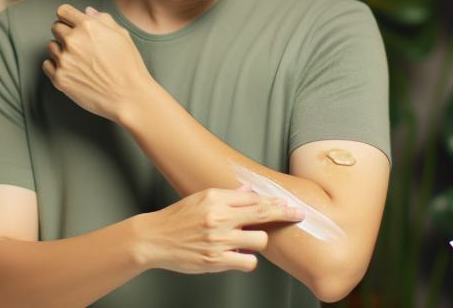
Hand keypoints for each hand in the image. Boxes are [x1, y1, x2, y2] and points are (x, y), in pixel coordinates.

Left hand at [42, 4, 153, 122]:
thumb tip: (87, 11)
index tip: (72, 24)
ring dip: (61, 50)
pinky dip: (56, 66)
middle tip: (80, 46)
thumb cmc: (128, 66)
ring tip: (79, 60)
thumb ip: (103, 19)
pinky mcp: (59, 78)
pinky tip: (72, 70)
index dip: (69, 17)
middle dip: (66, 33)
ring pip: (51, 46)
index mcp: (88, 26)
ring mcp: (64, 60)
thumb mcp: (122, 36)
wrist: (128, 96)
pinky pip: (47, 65)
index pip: (63, 11)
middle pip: (55, 27)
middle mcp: (73, 41)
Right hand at [132, 184, 306, 272]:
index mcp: (215, 199)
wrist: (154, 239)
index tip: (290, 205)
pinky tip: (238, 255)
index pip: (254, 198)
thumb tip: (249, 191)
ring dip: (257, 241)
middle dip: (284, 214)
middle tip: (298, 215)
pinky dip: (247, 259)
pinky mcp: (216, 260)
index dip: (275, 202)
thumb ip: (227, 196)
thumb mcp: (200, 198)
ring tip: (244, 240)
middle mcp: (219, 217)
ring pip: (259, 240)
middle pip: (262, 214)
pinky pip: (248, 261)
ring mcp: (218, 239)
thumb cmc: (177, 219)